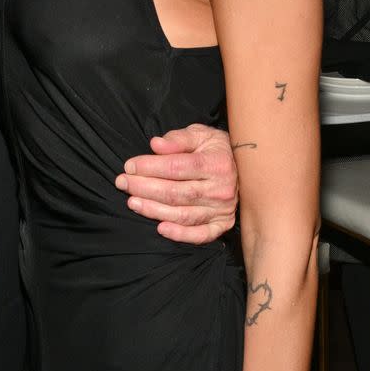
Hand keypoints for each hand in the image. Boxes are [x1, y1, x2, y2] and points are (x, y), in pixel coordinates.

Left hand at [115, 124, 237, 242]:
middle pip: (176, 192)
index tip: (129, 166)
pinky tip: (160, 228)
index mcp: (216, 163)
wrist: (246, 168)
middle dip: (144, 188)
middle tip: (123, 183)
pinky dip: (180, 234)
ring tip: (132, 202)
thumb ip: (178, 139)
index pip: (177, 167)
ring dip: (154, 210)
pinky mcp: (222, 224)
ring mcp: (222, 209)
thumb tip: (155, 145)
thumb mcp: (201, 135)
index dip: (150, 167)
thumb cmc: (216, 150)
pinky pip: (200, 235)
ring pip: (183, 214)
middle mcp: (221, 188)